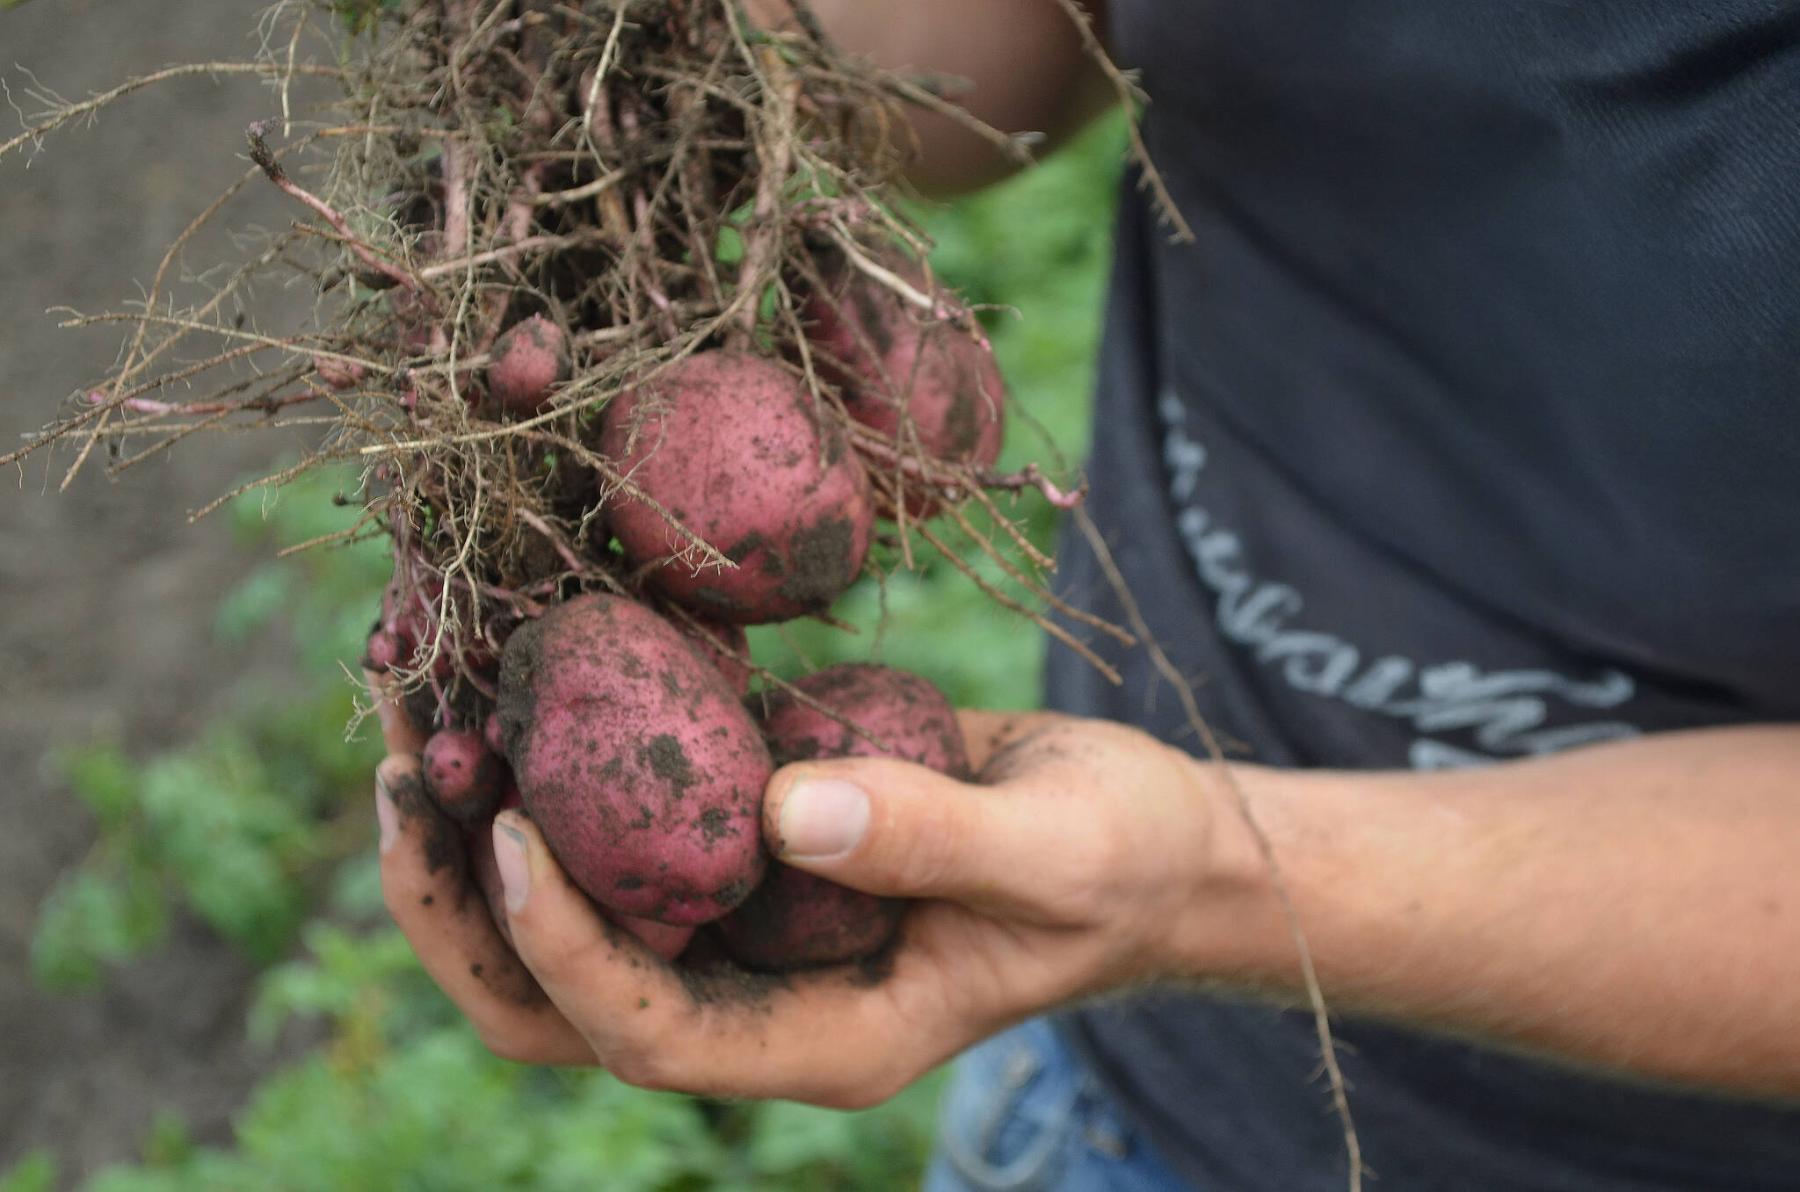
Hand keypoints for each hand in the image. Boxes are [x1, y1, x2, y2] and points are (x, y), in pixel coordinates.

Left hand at [369, 676, 1251, 1107]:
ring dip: (475, 818)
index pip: (656, 1035)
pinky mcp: (744, 840)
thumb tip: (786, 812)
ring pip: (565, 908)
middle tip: (402, 770)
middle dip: (462, 900)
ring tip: (417, 699)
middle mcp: (757, 993)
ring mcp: (743, 922)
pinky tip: (517, 656)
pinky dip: (559, 751)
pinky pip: (624, 821)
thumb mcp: (1057, 852)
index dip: (569, 948)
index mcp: (826, 1037)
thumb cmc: (1120, 860)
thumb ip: (935, 839)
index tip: (515, 830)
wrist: (1143, 838)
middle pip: (556, 1002)